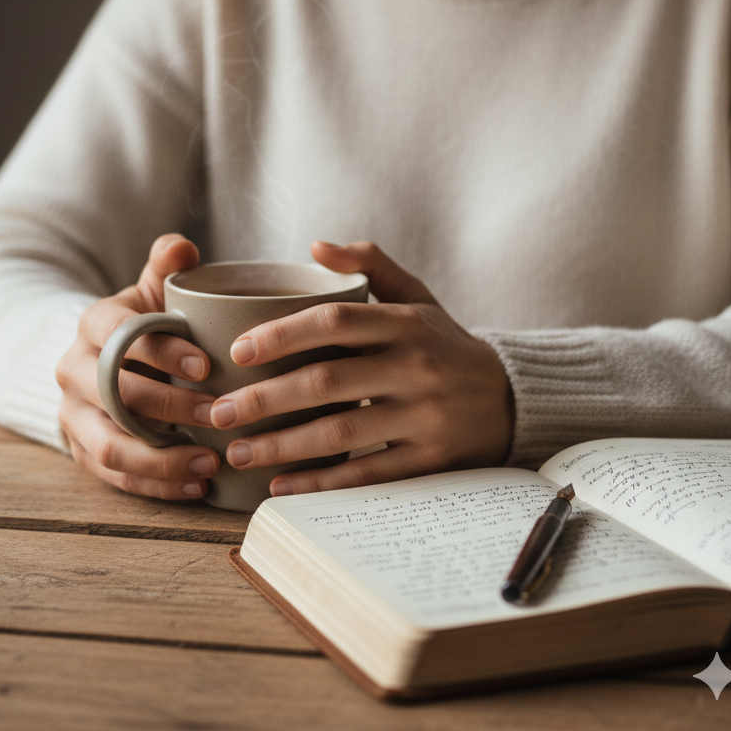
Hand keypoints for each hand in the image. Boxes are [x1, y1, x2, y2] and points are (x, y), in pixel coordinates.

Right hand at [56, 234, 220, 500]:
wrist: (105, 360)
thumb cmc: (144, 324)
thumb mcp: (152, 290)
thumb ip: (168, 265)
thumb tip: (183, 246)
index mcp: (93, 325)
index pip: (120, 336)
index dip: (162, 351)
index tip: (207, 366)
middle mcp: (73, 370)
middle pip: (115, 394)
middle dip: (171, 407)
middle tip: (221, 415)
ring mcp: (73, 415)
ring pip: (110, 444)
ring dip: (162, 458)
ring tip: (211, 463)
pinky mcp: (81, 451)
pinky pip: (113, 476)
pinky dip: (155, 485)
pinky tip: (196, 485)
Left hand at [204, 241, 513, 496]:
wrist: (514, 398)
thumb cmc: (445, 344)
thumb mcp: (419, 297)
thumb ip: (371, 266)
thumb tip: (316, 246)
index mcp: (405, 323)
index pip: (334, 321)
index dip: (282, 334)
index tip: (237, 350)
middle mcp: (416, 367)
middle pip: (327, 382)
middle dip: (264, 399)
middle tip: (217, 411)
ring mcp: (426, 416)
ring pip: (342, 433)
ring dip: (282, 445)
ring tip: (234, 452)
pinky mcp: (433, 461)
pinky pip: (369, 474)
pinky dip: (322, 483)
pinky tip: (280, 484)